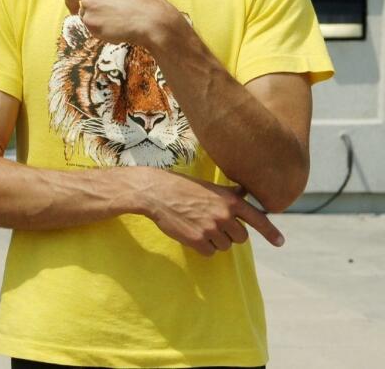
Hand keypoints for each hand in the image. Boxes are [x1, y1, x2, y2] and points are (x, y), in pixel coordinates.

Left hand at [36, 0, 177, 46]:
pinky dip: (98, 28)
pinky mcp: (91, 25)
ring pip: (81, 11)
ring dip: (92, 14)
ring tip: (113, 16)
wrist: (154, 24)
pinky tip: (114, 27)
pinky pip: (88, 27)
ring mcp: (89, 7)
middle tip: (80, 7)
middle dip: (71, 0)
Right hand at [142, 170, 284, 255]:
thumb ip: (231, 194)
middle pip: (241, 238)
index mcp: (231, 201)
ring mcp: (211, 228)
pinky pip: (210, 252)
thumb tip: (246, 194)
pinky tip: (191, 233)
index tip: (280, 243)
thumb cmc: (183, 187)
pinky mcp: (198, 240)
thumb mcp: (211, 187)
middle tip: (213, 225)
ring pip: (225, 246)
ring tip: (198, 226)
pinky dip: (202, 247)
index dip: (271, 233)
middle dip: (230, 235)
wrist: (157, 193)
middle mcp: (224, 215)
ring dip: (215, 241)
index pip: (258, 219)